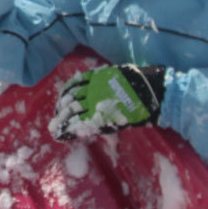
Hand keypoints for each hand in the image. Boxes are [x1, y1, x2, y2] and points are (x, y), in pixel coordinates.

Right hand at [48, 65, 164, 140]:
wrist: (154, 91)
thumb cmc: (139, 113)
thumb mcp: (118, 125)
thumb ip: (98, 125)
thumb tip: (80, 128)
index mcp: (99, 115)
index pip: (75, 124)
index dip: (64, 129)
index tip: (56, 134)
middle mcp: (94, 99)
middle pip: (70, 109)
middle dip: (60, 118)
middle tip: (53, 125)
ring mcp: (96, 85)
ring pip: (72, 94)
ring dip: (62, 103)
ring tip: (58, 110)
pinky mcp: (99, 74)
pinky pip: (79, 79)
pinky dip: (69, 86)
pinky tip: (65, 92)